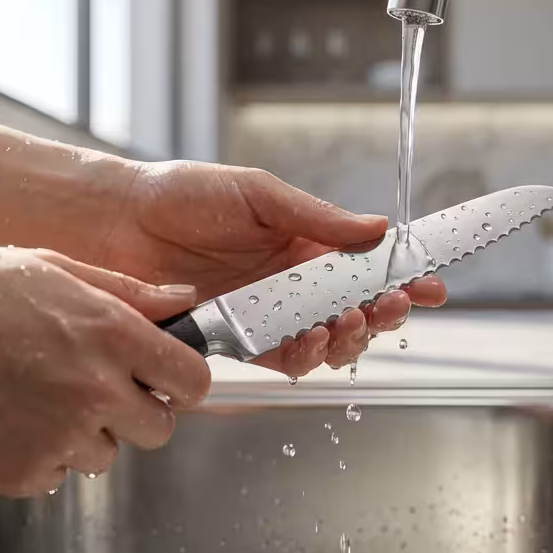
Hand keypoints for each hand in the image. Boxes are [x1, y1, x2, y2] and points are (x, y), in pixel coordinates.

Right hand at [0, 244, 209, 496]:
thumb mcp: (51, 267)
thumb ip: (127, 292)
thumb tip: (181, 300)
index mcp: (110, 335)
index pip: (192, 382)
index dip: (178, 381)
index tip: (162, 379)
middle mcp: (92, 391)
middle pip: (157, 429)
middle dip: (133, 412)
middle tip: (90, 388)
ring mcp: (54, 438)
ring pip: (101, 456)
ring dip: (79, 435)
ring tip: (28, 396)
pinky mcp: (14, 474)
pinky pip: (49, 477)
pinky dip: (32, 457)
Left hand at [83, 161, 446, 376]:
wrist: (119, 224)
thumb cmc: (181, 195)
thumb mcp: (258, 193)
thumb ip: (317, 218)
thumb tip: (376, 229)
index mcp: (303, 243)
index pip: (365, 265)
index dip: (403, 277)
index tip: (432, 285)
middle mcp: (291, 283)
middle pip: (355, 311)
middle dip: (382, 314)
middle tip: (391, 307)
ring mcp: (267, 314)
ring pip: (326, 341)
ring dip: (347, 339)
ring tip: (348, 323)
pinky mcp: (238, 341)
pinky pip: (283, 359)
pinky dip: (305, 356)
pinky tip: (311, 342)